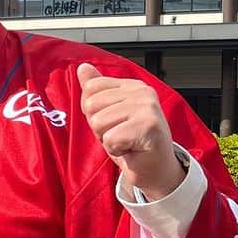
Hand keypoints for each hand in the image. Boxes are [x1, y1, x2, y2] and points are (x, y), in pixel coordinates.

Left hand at [77, 63, 184, 199]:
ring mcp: (147, 107)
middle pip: (91, 105)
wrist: (154, 170)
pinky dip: (115, 150)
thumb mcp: (108, 114)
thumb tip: (82, 67)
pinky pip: (110, 139)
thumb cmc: (131, 143)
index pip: (91, 87)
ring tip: (126, 142)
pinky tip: (131, 150)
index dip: (93, 111)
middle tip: (120, 135)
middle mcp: (142, 92)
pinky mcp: (149, 126)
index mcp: (132, 86)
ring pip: (98, 122)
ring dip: (107, 140)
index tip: (112, 122)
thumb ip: (97, 91)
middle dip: (99, 127)